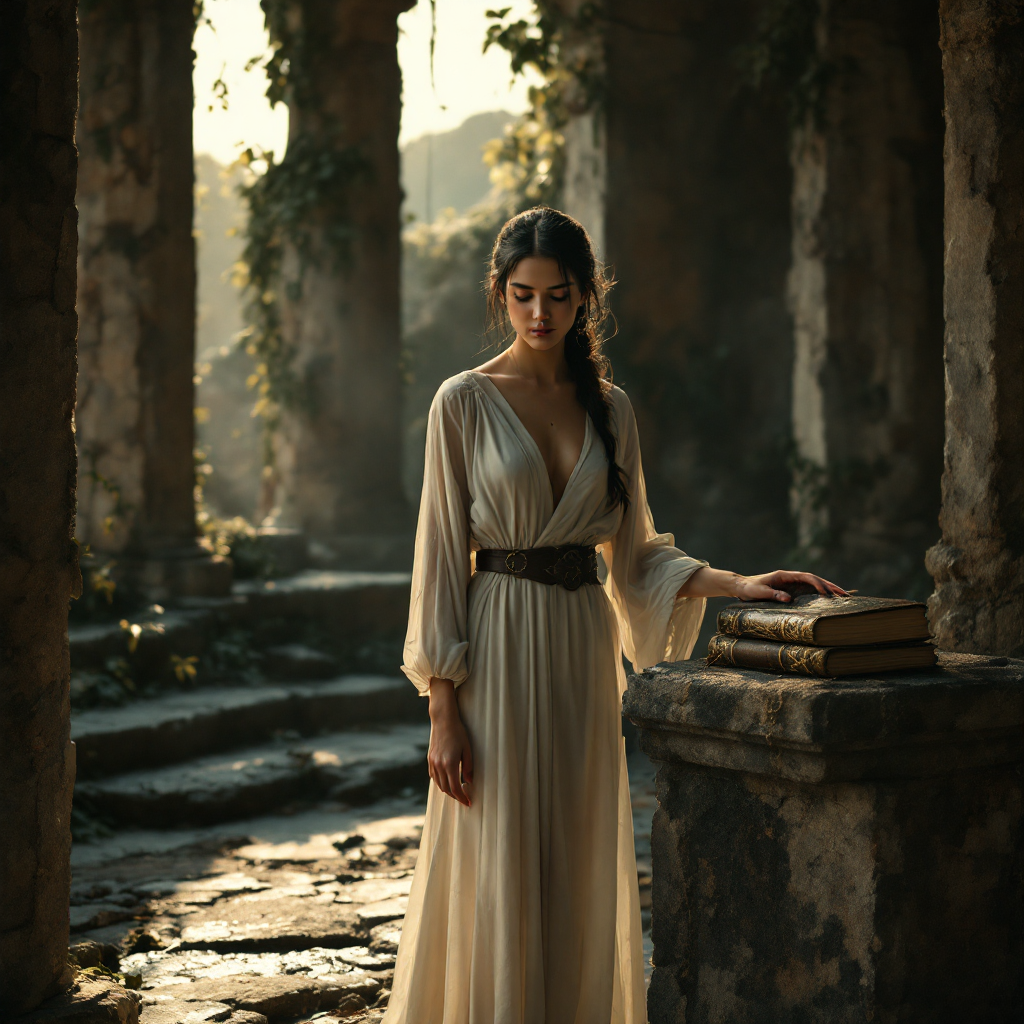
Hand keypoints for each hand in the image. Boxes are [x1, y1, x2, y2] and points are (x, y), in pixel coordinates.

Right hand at [427, 678, 473, 806]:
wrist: (443, 720)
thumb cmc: (458, 733)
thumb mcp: (468, 749)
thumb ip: (469, 767)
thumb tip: (470, 782)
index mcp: (450, 764)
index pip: (455, 788)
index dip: (462, 798)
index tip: (468, 802)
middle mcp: (439, 765)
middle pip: (446, 789)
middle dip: (455, 796)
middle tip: (464, 798)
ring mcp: (433, 762)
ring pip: (439, 784)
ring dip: (448, 791)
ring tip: (457, 791)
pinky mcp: (430, 759)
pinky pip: (433, 777)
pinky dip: (440, 782)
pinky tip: (447, 781)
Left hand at [732, 570, 846, 602]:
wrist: (741, 587)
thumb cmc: (748, 589)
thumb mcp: (758, 592)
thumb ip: (772, 594)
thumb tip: (789, 599)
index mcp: (784, 575)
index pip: (806, 576)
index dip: (817, 583)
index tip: (826, 592)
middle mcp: (791, 578)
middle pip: (814, 580)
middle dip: (830, 586)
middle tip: (844, 594)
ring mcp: (792, 584)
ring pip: (814, 585)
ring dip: (828, 590)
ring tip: (843, 597)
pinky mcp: (791, 590)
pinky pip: (808, 592)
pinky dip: (820, 595)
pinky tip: (829, 601)